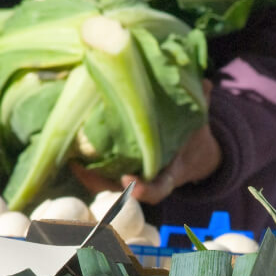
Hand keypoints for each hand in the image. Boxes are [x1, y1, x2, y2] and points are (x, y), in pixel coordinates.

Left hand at [73, 81, 219, 203]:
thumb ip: (202, 102)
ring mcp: (134, 179)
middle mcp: (149, 180)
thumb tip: (205, 82)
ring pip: (109, 186)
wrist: (190, 153)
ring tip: (71, 161)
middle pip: (123, 192)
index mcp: (170, 172)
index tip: (130, 182)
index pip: (159, 188)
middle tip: (84, 170)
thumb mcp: (199, 120)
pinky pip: (101, 175)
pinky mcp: (120, 172)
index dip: (145, 189)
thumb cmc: (191, 135)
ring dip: (89, 178)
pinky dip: (86, 169)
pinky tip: (70, 154)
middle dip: (105, 184)